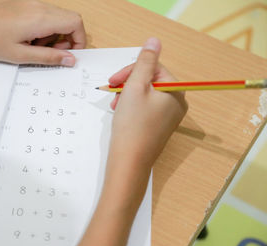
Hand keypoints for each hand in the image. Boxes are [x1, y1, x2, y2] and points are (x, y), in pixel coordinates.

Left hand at [0, 0, 85, 65]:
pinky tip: (28, 38)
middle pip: (69, 18)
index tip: (70, 54)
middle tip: (50, 53)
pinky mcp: (24, 4)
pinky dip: (44, 28)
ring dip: (54, 34)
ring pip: (58, 17)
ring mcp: (31, 3)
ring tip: (35, 46)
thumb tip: (71, 60)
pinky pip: (45, 14)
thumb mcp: (21, 55)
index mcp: (41, 18)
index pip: (75, 23)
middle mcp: (39, 6)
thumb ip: (49, 57)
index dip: (79, 40)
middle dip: (67, 39)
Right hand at [108, 37, 186, 165]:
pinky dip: (132, 107)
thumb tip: (154, 41)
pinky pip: (146, 109)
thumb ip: (144, 62)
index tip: (113, 80)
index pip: (154, 68)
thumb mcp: (136, 87)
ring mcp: (168, 117)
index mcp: (176, 91)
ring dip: (128, 95)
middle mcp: (177, 103)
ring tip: (116, 105)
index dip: (132, 71)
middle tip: (113, 92)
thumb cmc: (132, 124)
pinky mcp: (158, 127)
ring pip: (146, 95)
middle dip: (129, 84)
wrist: (129, 161)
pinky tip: (121, 114)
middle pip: (151, 81)